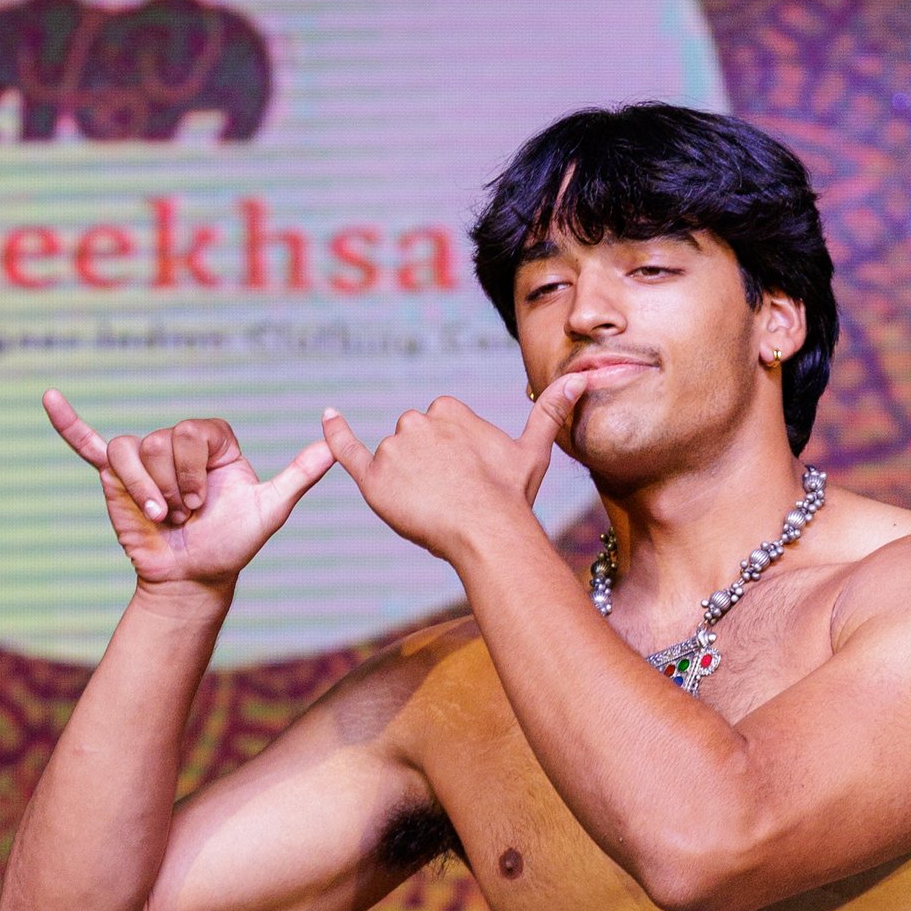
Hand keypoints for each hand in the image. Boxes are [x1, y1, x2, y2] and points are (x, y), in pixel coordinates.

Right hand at [44, 390, 333, 600]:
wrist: (192, 579)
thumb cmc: (231, 545)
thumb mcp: (270, 509)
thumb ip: (298, 475)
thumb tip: (335, 445)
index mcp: (211, 441)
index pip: (195, 430)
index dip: (197, 467)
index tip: (205, 502)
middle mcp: (175, 442)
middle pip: (162, 439)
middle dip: (174, 484)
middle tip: (184, 514)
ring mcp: (142, 457)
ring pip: (132, 449)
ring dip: (147, 489)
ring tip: (163, 516)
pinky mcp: (113, 476)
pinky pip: (88, 442)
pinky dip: (68, 422)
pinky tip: (49, 398)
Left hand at [320, 372, 601, 562]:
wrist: (486, 531)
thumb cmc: (511, 495)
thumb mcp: (533, 450)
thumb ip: (550, 410)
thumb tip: (582, 379)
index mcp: (448, 408)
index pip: (439, 426)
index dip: (451, 455)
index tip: (466, 477)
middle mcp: (416, 420)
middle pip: (413, 441)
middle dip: (427, 466)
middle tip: (452, 497)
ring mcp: (393, 448)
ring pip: (393, 460)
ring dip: (406, 480)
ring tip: (434, 507)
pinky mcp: (373, 478)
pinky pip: (346, 450)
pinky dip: (335, 434)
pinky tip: (327, 417)